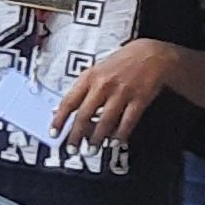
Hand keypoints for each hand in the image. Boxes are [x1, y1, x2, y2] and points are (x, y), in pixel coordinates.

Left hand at [48, 38, 183, 145]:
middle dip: (76, 135)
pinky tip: (115, 141)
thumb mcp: (96, 71)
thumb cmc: (120, 63)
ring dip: (97, 138)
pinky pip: (128, 120)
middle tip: (72, 149)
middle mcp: (103, 84)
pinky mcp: (139, 98)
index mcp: (89, 77)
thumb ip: (80, 90)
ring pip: (105, 120)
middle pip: (85, 114)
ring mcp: (122, 92)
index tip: (53, 133)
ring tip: (92, 149)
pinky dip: (120, 134)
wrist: (151, 54)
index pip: (69, 101)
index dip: (59, 119)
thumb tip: (60, 110)